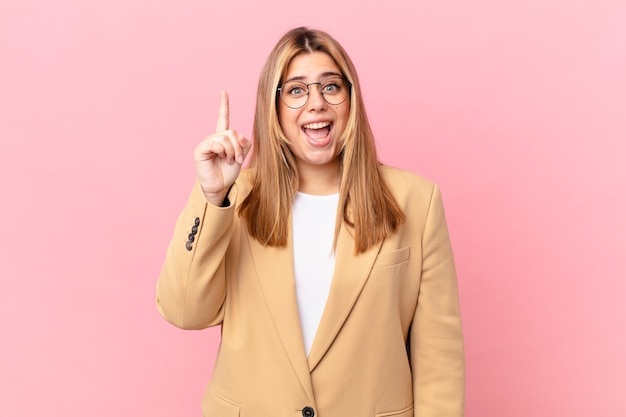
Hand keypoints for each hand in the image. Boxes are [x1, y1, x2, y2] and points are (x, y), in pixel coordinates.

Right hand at [194, 91, 251, 205]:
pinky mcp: (200, 149)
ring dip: (232, 151)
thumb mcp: (240, 155)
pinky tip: (222, 158)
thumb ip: (243, 143)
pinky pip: (215, 143)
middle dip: (238, 146)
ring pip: (226, 137)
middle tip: (237, 159)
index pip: (223, 118)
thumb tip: (239, 136)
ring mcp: (206, 142)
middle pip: (231, 132)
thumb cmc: (228, 172)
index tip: (223, 92)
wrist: (220, 186)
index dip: (223, 105)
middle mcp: (213, 137)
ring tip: (229, 160)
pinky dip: (222, 151)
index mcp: (222, 137)